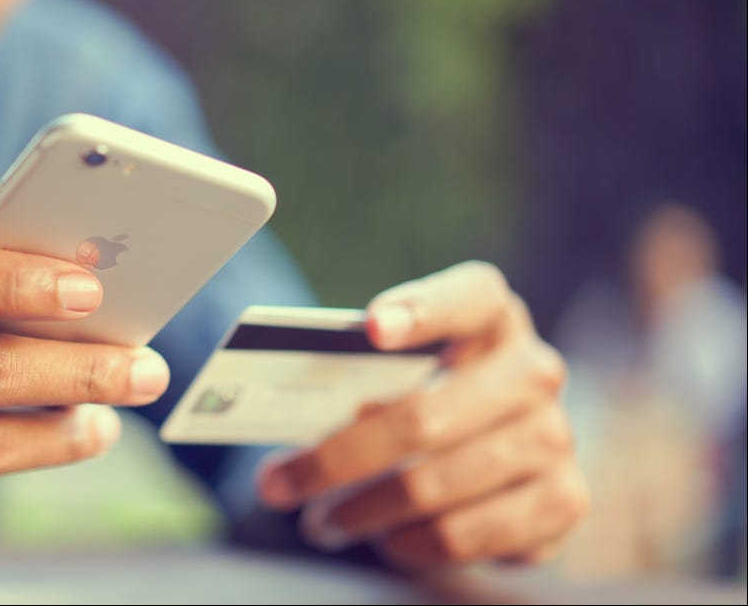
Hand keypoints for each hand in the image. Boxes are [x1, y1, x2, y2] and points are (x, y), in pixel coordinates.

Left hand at [255, 261, 586, 569]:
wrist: (500, 455)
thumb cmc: (425, 398)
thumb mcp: (395, 376)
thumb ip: (359, 381)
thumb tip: (292, 428)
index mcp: (492, 316)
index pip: (469, 297)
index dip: (423, 310)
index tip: (372, 327)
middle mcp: (534, 371)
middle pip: (425, 415)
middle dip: (338, 457)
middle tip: (277, 482)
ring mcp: (554, 437)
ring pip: (434, 485)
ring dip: (361, 510)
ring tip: (320, 522)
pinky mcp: (563, 502)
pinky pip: (465, 535)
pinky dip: (410, 543)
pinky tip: (384, 540)